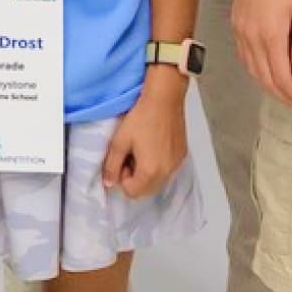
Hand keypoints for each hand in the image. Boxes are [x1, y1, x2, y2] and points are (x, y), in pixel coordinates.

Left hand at [102, 76, 187, 199]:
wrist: (165, 98)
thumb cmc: (141, 118)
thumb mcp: (120, 141)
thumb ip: (112, 165)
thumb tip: (109, 184)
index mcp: (150, 172)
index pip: (132, 193)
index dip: (122, 178)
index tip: (122, 160)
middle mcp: (167, 173)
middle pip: (146, 190)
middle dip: (135, 179)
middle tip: (130, 155)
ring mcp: (176, 164)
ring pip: (157, 181)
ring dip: (146, 173)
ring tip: (142, 149)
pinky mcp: (182, 155)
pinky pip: (167, 170)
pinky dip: (158, 165)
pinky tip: (154, 145)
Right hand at [232, 0, 291, 108]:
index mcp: (270, 36)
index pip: (281, 78)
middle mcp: (251, 38)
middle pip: (265, 79)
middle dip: (282, 95)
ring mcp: (240, 30)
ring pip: (252, 70)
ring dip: (268, 85)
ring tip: (284, 91)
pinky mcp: (236, 23)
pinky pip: (243, 56)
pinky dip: (255, 70)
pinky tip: (265, 70)